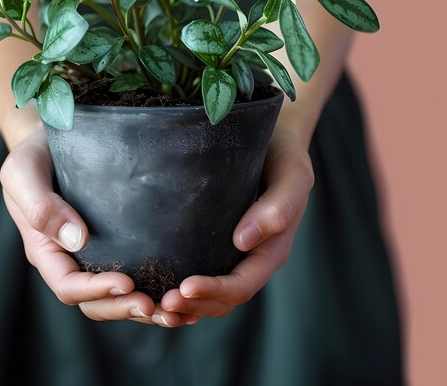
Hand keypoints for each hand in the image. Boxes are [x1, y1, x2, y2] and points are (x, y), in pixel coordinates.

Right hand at [0, 126, 193, 325]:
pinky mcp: (114, 241)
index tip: (128, 283)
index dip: (97, 290)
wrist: (48, 140)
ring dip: (145, 308)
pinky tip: (183, 290)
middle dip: (126, 308)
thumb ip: (40, 206)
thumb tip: (77, 240)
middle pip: (95, 301)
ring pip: (116, 295)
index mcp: (46, 250)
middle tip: (160, 307)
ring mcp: (92, 253)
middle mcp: (69, 259)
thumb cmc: (33, 155)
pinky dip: (155, 288)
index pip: (69, 286)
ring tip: (179, 311)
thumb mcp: (23, 174)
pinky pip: (133, 271)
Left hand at [160, 127, 314, 318]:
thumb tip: (242, 241)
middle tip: (159, 304)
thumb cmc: (284, 156)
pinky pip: (198, 274)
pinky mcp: (214, 241)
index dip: (214, 291)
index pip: (242, 285)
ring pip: (209, 295)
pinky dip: (181, 292)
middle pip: (223, 299)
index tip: (185, 287)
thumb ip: (278, 207)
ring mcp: (232, 253)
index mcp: (271, 250)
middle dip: (193, 305)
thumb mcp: (293, 176)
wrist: (273, 141)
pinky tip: (156, 291)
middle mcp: (251, 257)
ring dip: (184, 305)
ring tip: (154, 304)